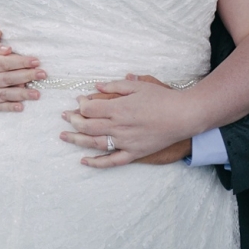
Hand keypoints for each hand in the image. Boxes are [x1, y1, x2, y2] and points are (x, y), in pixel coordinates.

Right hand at [0, 27, 44, 111]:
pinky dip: (7, 108)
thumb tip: (7, 48)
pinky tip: (21, 107)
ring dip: (21, 95)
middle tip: (43, 75)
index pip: (1, 63)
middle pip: (5, 79)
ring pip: (2, 95)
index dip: (20, 62)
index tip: (36, 60)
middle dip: (26, 77)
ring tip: (37, 94)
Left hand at [60, 74, 191, 166]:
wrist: (184, 116)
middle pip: (87, 126)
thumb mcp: (138, 85)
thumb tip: (96, 86)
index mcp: (118, 109)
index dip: (80, 104)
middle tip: (65, 116)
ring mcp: (125, 142)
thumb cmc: (162, 98)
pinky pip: (112, 161)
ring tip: (63, 136)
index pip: (89, 109)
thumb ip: (115, 86)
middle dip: (72, 120)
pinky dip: (96, 163)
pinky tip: (84, 161)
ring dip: (76, 140)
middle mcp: (119, 127)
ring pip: (94, 144)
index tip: (79, 100)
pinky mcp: (134, 153)